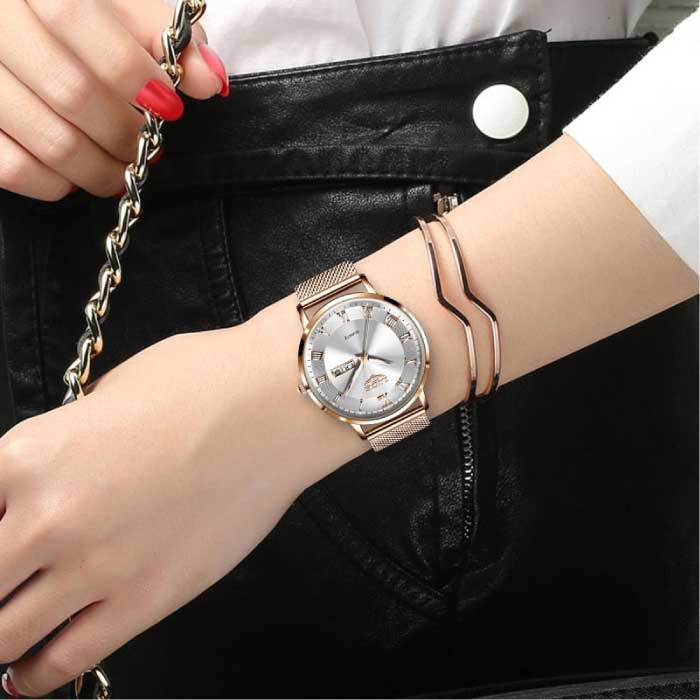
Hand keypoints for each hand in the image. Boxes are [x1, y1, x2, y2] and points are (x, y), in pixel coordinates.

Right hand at [0, 0, 228, 200]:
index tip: (167, 104)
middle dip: (124, 131)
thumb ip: (162, 31)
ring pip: (45, 137)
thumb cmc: (71, 11)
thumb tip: (209, 79)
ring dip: (99, 168)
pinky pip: (9, 166)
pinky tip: (75, 175)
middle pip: (68, 88)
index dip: (129, 68)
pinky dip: (54, 183)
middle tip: (145, 145)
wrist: (14, 24)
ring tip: (121, 167)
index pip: (72, 14)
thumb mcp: (114, 0)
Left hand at [0, 322, 314, 696]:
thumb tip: (52, 471)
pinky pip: (67, 659)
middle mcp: (48, 519)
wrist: (276, 405)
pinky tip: (25, 673)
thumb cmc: (203, 381)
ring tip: (2, 634)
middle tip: (1, 581)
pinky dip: (33, 674)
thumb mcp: (109, 393)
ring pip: (2, 637)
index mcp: (29, 455)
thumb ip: (65, 441)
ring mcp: (97, 567)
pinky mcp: (149, 599)